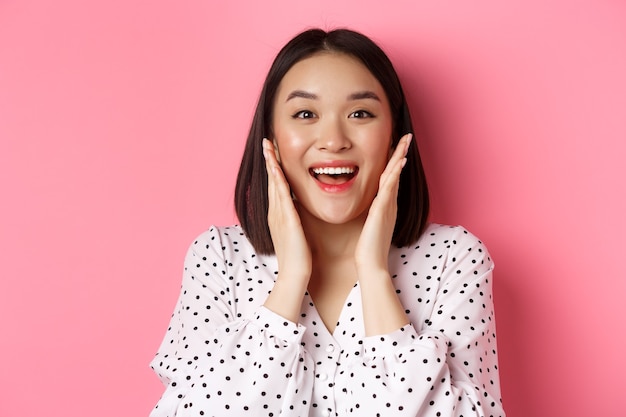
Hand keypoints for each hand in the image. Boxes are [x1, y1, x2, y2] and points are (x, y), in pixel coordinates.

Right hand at [262, 139, 310, 321]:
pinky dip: (277, 179)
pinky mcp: (286, 220)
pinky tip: (276, 167)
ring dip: (270, 163)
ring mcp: (278, 215)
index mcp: (278, 215)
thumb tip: (299, 211)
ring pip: (273, 183)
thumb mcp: (296, 234)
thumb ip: (296, 221)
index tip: (273, 152)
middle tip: (266, 141)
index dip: (273, 168)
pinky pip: (280, 195)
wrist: (294, 275)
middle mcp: (275, 212)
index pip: (275, 186)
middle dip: (268, 160)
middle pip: (271, 180)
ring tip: (268, 146)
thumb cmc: (298, 258)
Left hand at [355, 133, 411, 334]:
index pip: (389, 177)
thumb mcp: (368, 224)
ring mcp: (387, 205)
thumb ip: (370, 213)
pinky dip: (395, 173)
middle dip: (401, 153)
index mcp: (384, 204)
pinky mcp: (383, 210)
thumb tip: (368, 208)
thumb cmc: (368, 247)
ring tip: (405, 140)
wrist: (370, 263)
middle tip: (407, 136)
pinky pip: (390, 188)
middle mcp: (389, 202)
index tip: (396, 145)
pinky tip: (399, 161)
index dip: (394, 160)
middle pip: (396, 172)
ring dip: (400, 157)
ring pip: (395, 176)